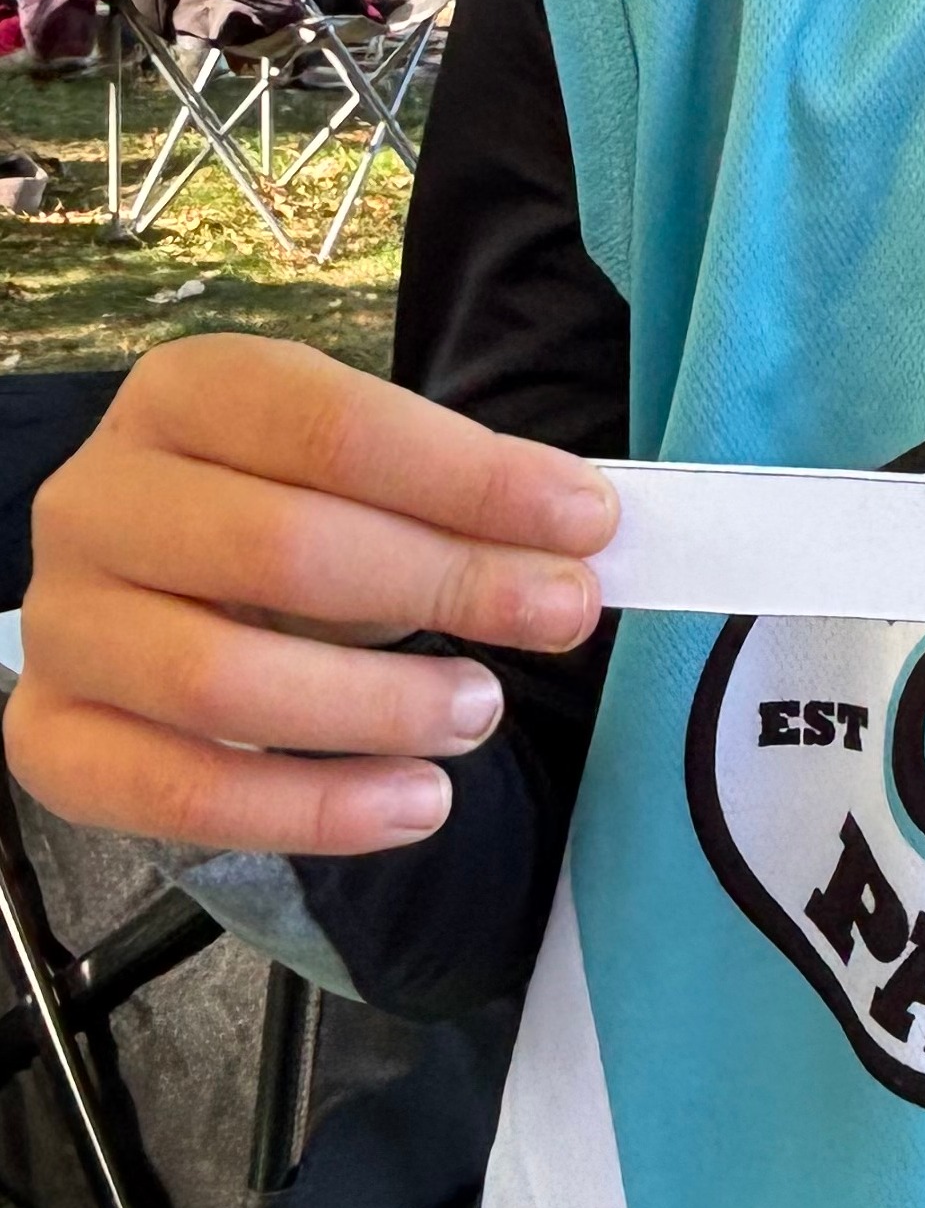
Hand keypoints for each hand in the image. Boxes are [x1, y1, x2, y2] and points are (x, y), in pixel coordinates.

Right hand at [5, 339, 615, 858]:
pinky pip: (180, 794)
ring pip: (220, 681)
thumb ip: (460, 497)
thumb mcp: (371, 483)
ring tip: (479, 712)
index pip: (327, 424)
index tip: (585, 520)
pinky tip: (418, 803)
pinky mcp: (55, 741)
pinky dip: (314, 812)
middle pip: (280, 546)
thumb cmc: (293, 525)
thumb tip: (580, 530)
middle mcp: (96, 500)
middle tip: (560, 616)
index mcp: (182, 396)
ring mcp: (64, 625)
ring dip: (377, 706)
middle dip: (447, 583)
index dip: (467, 474)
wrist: (170, 604)